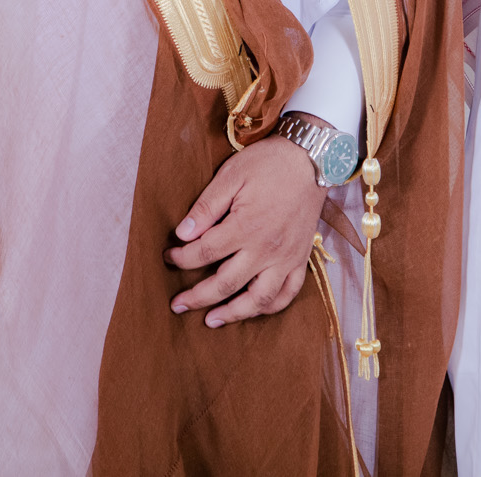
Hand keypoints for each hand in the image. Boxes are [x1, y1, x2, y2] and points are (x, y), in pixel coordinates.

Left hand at [165, 134, 328, 326]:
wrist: (311, 159)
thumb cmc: (268, 163)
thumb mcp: (231, 175)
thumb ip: (206, 207)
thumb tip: (182, 234)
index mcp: (246, 227)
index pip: (204, 252)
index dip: (182, 259)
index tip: (168, 256)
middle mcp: (266, 249)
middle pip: (225, 284)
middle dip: (196, 297)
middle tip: (177, 304)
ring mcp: (286, 258)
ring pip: (258, 299)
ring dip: (233, 314)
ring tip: (211, 320)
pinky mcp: (301, 259)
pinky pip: (287, 294)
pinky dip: (270, 307)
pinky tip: (253, 310)